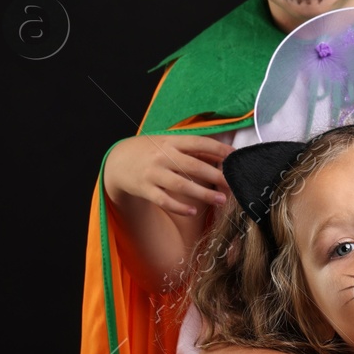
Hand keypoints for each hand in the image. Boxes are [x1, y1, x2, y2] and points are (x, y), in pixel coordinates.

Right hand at [104, 133, 232, 216]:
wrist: (118, 161)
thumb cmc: (150, 151)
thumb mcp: (169, 143)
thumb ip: (193, 149)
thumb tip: (223, 155)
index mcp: (171, 142)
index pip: (199, 143)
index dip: (219, 149)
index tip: (236, 157)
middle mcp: (162, 156)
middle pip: (194, 166)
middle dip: (216, 176)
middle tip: (233, 185)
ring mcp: (153, 173)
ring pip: (181, 185)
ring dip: (203, 194)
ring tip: (220, 200)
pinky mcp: (145, 189)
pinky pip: (164, 200)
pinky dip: (179, 207)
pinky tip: (193, 212)